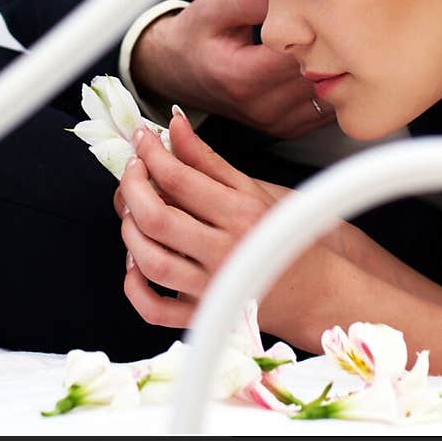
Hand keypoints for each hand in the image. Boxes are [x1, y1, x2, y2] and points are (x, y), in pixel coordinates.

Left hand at [118, 112, 333, 340]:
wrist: (312, 289)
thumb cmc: (282, 234)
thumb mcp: (250, 188)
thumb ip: (207, 159)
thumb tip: (175, 125)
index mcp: (240, 213)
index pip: (181, 179)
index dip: (152, 154)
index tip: (142, 139)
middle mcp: (226, 251)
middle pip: (158, 219)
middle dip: (132, 187)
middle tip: (132, 170)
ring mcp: (212, 287)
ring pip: (151, 262)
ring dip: (129, 231)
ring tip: (131, 211)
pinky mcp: (202, 315)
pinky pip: (155, 310)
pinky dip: (134, 288)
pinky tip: (134, 262)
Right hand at [130, 0, 332, 137]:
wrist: (179, 70)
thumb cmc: (199, 34)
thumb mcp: (218, 4)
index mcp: (241, 76)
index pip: (300, 55)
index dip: (317, 29)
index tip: (321, 9)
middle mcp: (259, 106)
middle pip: (319, 76)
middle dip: (331, 47)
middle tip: (333, 20)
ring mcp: (273, 122)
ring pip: (327, 94)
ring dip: (334, 68)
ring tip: (328, 40)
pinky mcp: (285, 128)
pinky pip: (325, 109)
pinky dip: (330, 87)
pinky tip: (322, 63)